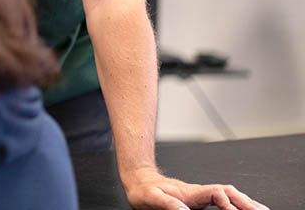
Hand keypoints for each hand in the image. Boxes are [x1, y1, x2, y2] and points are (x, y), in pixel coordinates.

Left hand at [123, 168, 268, 209]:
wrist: (139, 180)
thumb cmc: (144, 190)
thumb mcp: (152, 197)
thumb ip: (168, 203)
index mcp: (192, 192)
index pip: (218, 194)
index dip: (229, 204)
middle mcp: (200, 192)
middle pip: (230, 194)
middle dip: (247, 202)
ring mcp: (202, 195)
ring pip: (230, 196)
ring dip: (246, 203)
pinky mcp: (201, 200)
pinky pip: (225, 200)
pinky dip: (238, 204)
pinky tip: (245, 208)